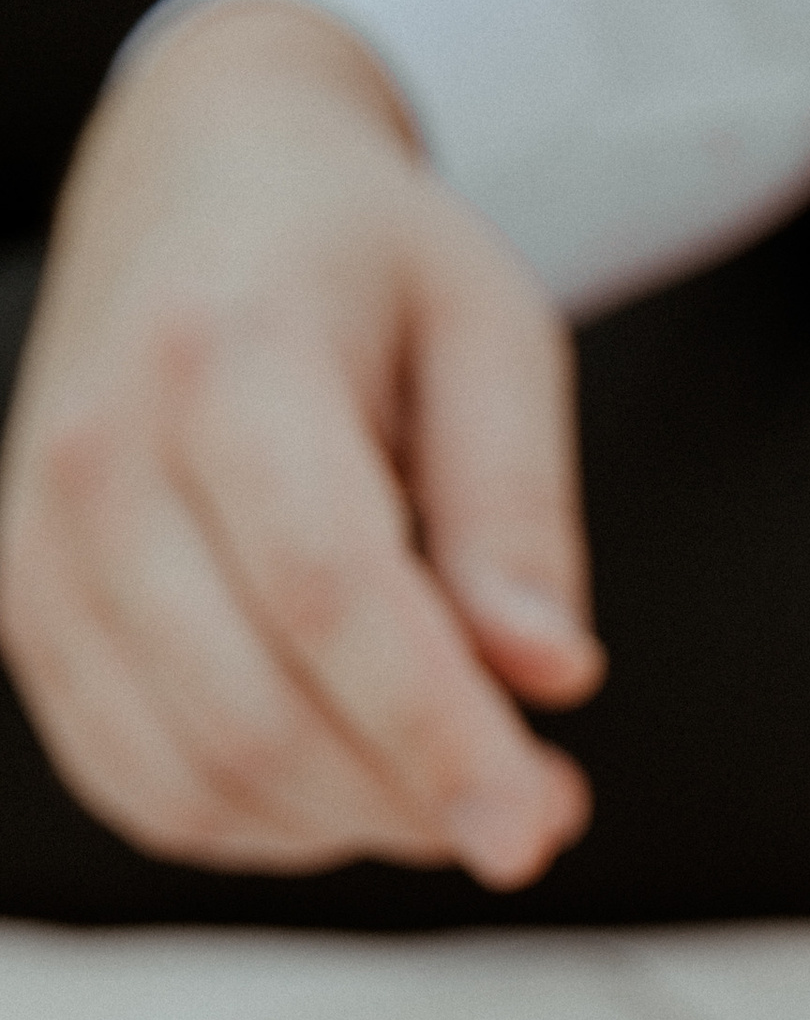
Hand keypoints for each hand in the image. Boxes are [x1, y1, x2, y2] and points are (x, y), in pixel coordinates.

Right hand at [0, 0, 601, 884]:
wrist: (195, 188)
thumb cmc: (359, 260)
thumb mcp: (492, 330)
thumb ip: (518, 506)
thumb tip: (547, 672)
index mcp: (223, 354)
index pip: (327, 591)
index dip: (437, 735)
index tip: (533, 831)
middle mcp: (101, 456)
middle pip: (256, 712)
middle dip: (414, 800)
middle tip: (540, 804)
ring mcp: (44, 548)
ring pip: (198, 778)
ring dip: (350, 822)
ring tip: (451, 773)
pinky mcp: (31, 620)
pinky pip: (147, 789)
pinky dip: (269, 822)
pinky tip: (352, 775)